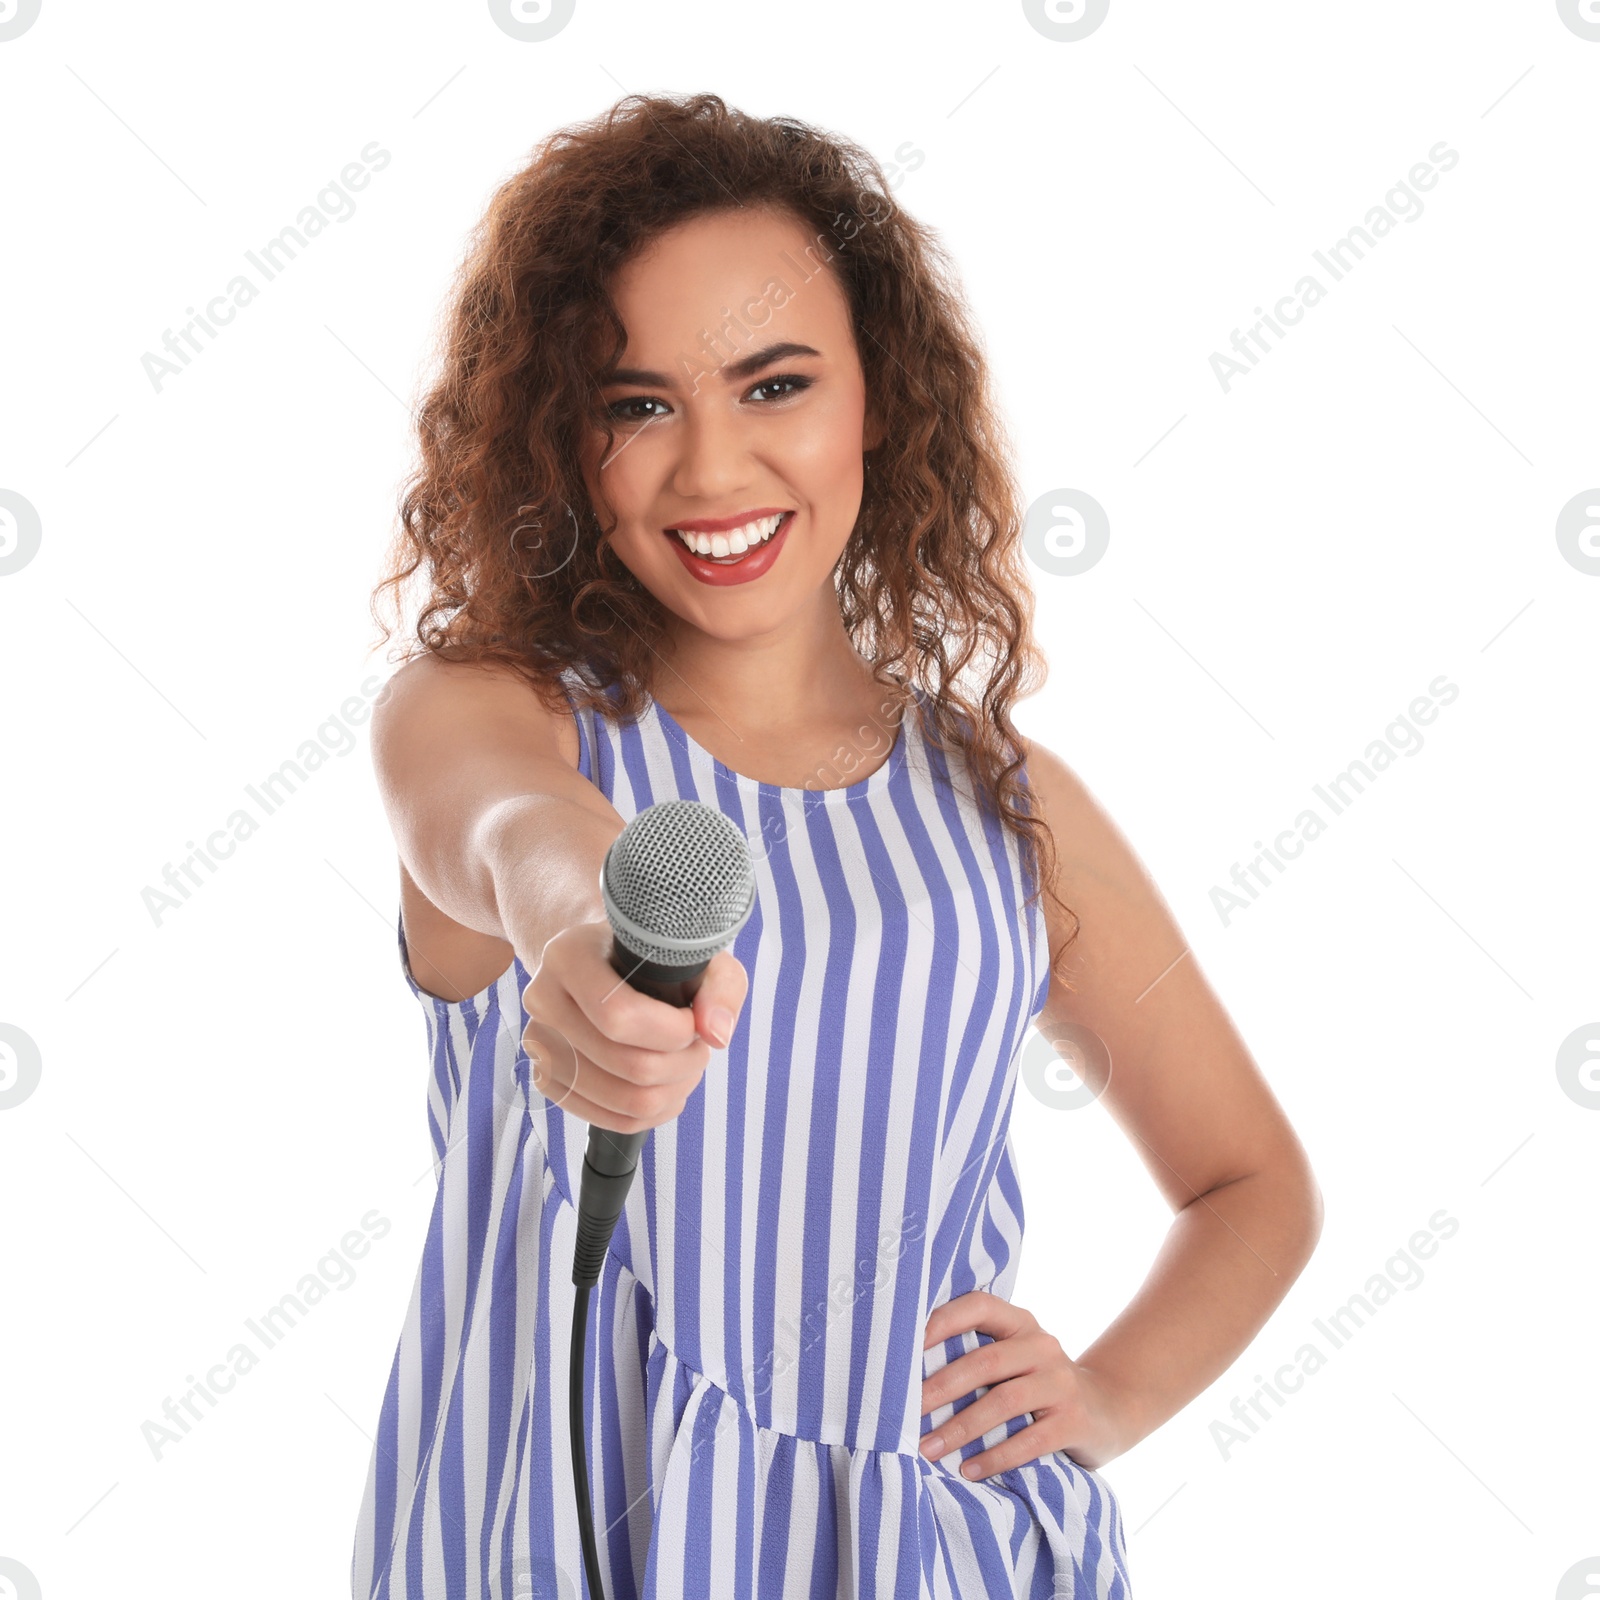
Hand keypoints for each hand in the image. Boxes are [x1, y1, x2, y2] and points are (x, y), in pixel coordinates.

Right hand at [520, 917, 746, 1134]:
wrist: (605, 963)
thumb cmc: (649, 958)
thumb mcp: (692, 953)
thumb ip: (720, 986)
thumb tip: (716, 1034)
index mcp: (568, 956)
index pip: (619, 1016)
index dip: (672, 1032)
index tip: (693, 1023)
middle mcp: (543, 999)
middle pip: (626, 1064)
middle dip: (681, 1064)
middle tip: (697, 1046)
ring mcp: (540, 1043)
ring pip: (623, 1100)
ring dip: (672, 1091)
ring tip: (685, 1064)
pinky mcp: (548, 1078)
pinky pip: (610, 1120)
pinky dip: (652, 1113)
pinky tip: (666, 1086)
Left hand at [918, 1291, 1130, 1477]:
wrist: (1108, 1409)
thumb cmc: (1039, 1383)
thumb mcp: (1016, 1359)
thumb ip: (978, 1356)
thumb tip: (909, 1375)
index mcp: (1020, 1323)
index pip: (979, 1306)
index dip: (943, 1320)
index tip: (906, 1345)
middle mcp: (1042, 1345)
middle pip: (985, 1361)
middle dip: (940, 1387)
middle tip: (905, 1411)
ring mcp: (1061, 1382)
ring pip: (1003, 1401)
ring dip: (961, 1428)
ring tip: (928, 1448)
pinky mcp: (1074, 1421)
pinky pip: (1030, 1441)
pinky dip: (995, 1457)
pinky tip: (969, 1470)